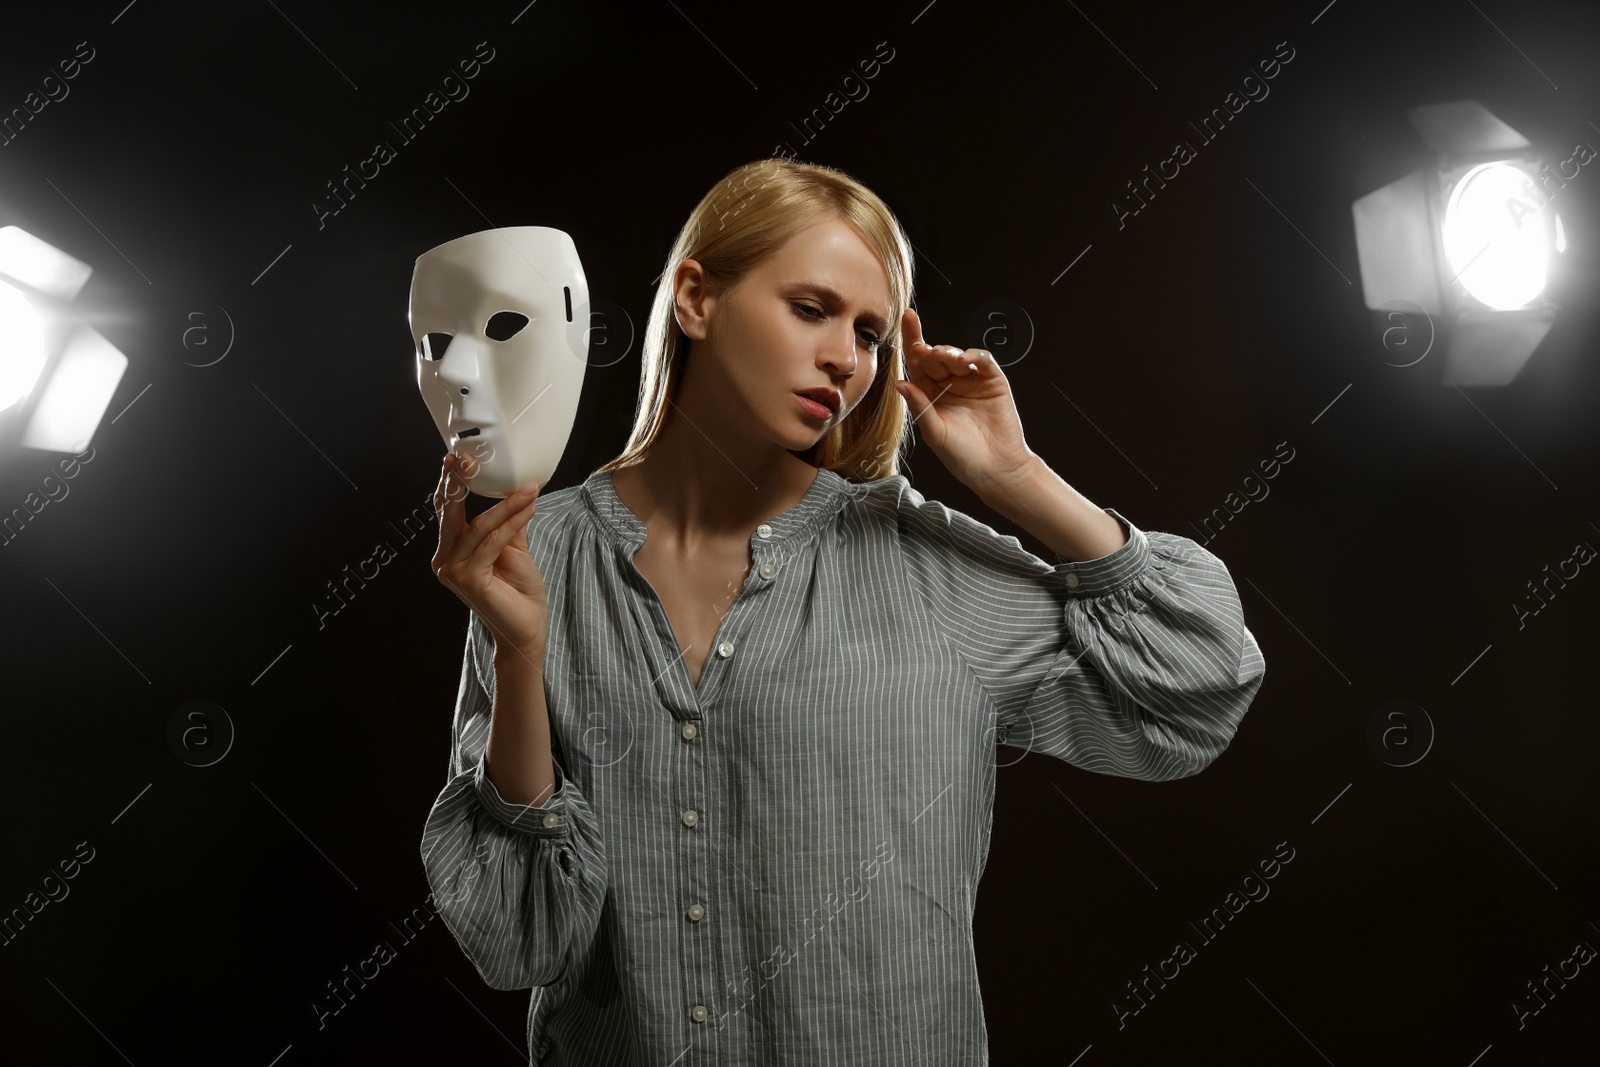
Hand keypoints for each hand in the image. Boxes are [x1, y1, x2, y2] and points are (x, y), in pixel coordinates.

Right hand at [431, 452, 548, 665]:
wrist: (527, 628)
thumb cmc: (518, 590)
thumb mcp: (512, 546)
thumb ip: (507, 521)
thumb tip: (514, 488)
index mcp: (449, 550)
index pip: (447, 510)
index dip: (451, 482)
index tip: (460, 456)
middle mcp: (444, 559)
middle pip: (450, 512)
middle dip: (460, 482)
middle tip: (471, 458)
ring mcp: (452, 571)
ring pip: (478, 527)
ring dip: (505, 506)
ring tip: (529, 490)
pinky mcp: (469, 580)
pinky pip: (492, 542)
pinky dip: (512, 523)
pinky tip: (528, 508)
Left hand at [895, 308, 1036, 493]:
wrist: (996, 469)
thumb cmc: (962, 456)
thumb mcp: (935, 432)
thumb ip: (920, 406)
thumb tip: (900, 383)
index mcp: (929, 393)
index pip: (918, 362)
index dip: (912, 340)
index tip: (906, 318)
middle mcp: (949, 383)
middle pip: (936, 356)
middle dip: (929, 349)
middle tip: (924, 350)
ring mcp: (972, 381)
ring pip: (958, 356)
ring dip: (949, 353)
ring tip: (944, 357)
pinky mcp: (993, 382)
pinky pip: (983, 361)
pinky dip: (975, 356)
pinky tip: (966, 359)